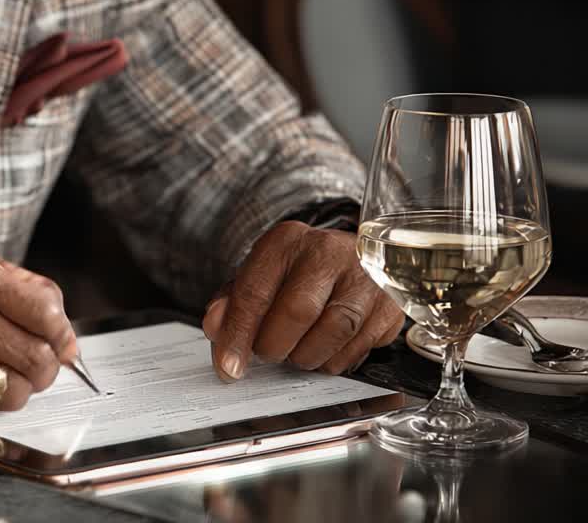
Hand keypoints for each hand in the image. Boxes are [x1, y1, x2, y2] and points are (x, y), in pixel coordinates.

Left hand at [201, 221, 402, 380]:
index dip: (238, 335)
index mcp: (286, 241)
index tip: (228, 366)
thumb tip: (215, 328)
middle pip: (297, 312)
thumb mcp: (259, 279)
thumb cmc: (297, 274)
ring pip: (334, 332)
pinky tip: (326, 348)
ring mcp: (365, 275)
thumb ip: (232, 303)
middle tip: (270, 352)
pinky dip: (336, 359)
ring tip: (297, 350)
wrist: (350, 259)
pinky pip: (361, 347)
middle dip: (276, 346)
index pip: (255, 291)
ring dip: (308, 356)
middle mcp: (329, 251)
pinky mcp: (390, 303)